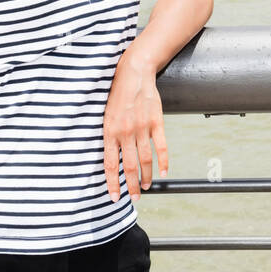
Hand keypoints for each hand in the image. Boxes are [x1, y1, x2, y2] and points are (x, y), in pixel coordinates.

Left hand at [103, 52, 167, 201]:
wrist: (134, 73)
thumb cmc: (117, 94)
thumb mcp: (106, 114)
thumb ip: (108, 135)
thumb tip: (110, 156)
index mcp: (109, 131)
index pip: (110, 164)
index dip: (112, 183)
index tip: (114, 197)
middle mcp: (125, 132)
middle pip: (128, 166)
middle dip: (131, 185)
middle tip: (134, 198)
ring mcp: (141, 128)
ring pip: (144, 160)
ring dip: (145, 176)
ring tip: (146, 187)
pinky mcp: (155, 122)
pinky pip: (161, 147)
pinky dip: (163, 162)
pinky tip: (164, 173)